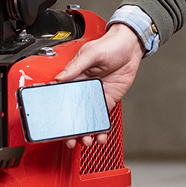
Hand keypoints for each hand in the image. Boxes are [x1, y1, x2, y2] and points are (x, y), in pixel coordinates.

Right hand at [55, 23, 145, 147]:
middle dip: (71, 127)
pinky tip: (100, 135)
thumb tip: (60, 77)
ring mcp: (95, 95)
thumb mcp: (91, 53)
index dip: (57, 109)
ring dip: (85, 131)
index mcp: (74, 76)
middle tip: (69, 138)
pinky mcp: (108, 100)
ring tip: (85, 141)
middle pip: (73, 111)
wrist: (131, 48)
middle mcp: (83, 88)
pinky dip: (101, 127)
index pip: (61, 95)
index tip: (55, 121)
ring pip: (87, 117)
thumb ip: (76, 66)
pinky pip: (102, 116)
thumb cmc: (110, 45)